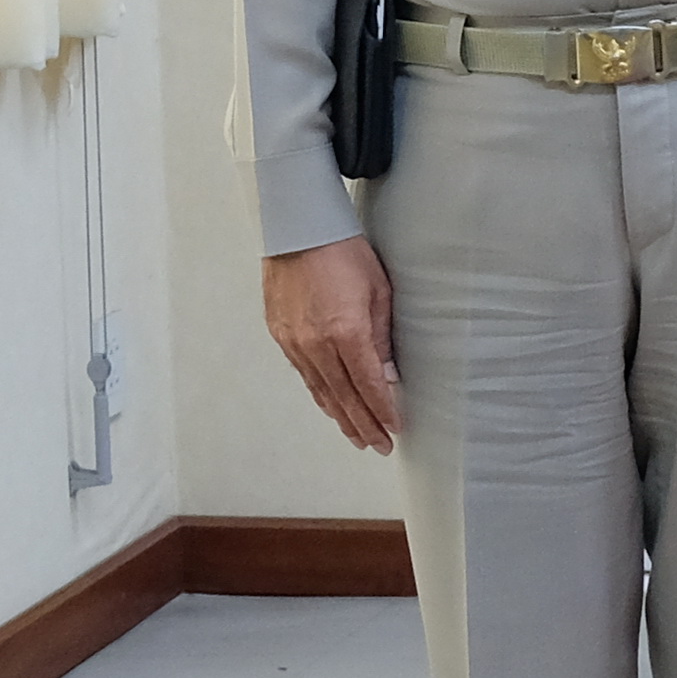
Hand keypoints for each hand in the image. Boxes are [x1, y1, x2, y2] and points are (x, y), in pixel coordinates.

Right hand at [264, 236, 402, 454]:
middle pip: (343, 396)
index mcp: (345, 332)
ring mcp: (295, 342)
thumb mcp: (379, 292)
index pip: (368, 384)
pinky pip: (305, 375)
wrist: (299, 232)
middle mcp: (316, 344)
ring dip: (341, 416)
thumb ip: (382, 337)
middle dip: (363, 424)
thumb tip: (388, 375)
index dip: (382, 410)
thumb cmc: (346, 255)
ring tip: (357, 436)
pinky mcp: (281, 336)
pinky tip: (331, 407)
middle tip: (379, 445)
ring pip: (321, 391)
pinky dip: (320, 395)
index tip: (394, 428)